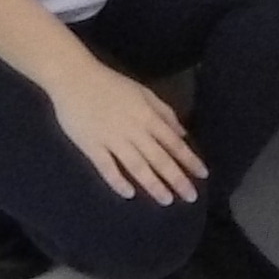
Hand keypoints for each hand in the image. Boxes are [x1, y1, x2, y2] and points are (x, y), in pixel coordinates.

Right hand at [49, 54, 206, 204]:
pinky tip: (129, 194)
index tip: (203, 175)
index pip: (174, 142)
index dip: (189, 159)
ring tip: (166, 200)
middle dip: (177, 178)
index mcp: (148, 116)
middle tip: (191, 197)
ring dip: (153, 184)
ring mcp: (112, 139)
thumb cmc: (112, 85)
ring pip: (137, 166)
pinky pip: (106, 167)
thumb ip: (164, 113)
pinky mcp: (91, 146)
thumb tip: (182, 134)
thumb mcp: (144, 93)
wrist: (75, 79)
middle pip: (159, 158)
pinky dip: (117, 181)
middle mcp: (134, 130)